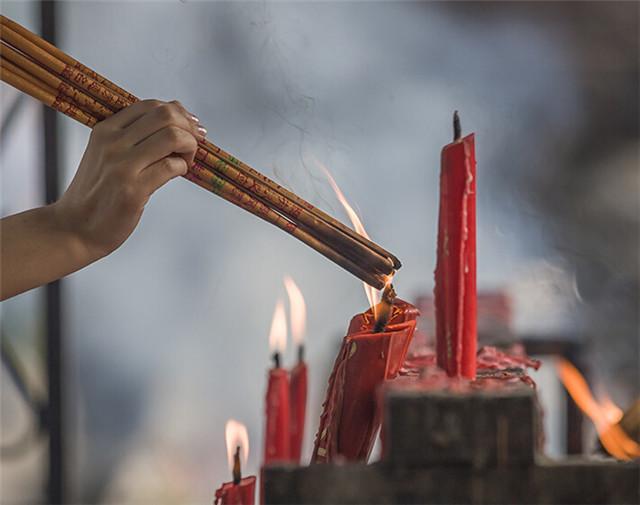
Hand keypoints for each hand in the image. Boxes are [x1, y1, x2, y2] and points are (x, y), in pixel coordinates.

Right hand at [53, 99, 205, 259]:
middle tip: (195, 144)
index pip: (150, 105)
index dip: (178, 113)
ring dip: (190, 147)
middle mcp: (112, 143)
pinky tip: (179, 173)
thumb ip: (134, 137)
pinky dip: (183, 167)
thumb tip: (177, 115)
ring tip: (187, 160)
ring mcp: (122, 166)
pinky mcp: (133, 190)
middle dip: (189, 128)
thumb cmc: (98, 193)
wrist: (74, 229)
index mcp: (105, 130)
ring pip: (172, 137)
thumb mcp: (106, 156)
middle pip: (165, 116)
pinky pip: (171, 166)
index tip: (191, 128)